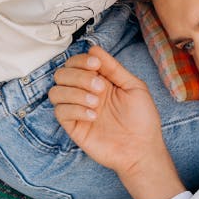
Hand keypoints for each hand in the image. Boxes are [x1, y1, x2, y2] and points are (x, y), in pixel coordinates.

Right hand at [49, 46, 164, 173]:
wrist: (142, 149)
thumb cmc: (142, 120)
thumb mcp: (134, 87)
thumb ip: (114, 68)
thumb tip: (94, 49)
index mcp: (99, 81)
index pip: (75, 63)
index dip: (81, 60)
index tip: (96, 65)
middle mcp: (84, 93)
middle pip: (62, 74)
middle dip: (79, 76)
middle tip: (100, 87)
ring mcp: (77, 110)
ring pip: (56, 92)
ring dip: (75, 93)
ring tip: (96, 102)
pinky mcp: (74, 127)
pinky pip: (60, 112)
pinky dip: (75, 109)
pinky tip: (93, 116)